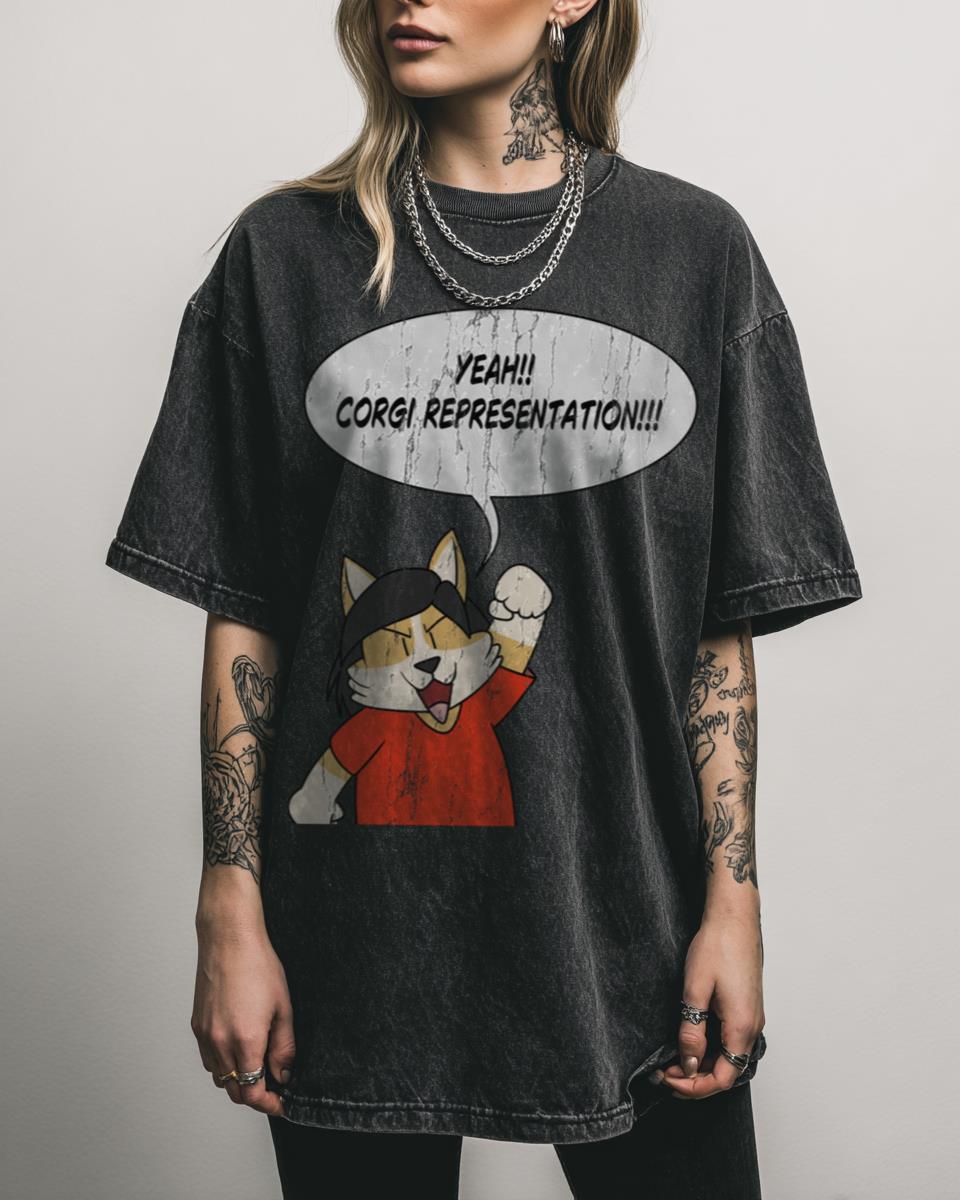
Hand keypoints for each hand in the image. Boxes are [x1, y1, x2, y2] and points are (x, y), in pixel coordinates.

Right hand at [191, 916, 295, 1116]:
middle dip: (255, 1096)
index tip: (281, 1103)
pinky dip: (223, 1065)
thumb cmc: (258, 966)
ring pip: (219, 1077)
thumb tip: (284, 1074)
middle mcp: (220, 1043)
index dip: (268, 1104)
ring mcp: (205, 1035)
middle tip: (274, 1088)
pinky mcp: (196, 1026)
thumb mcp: (283, 1007)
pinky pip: (208, 1059)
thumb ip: (284, 1047)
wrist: (229, 939)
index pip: (252, 1092)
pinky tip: (238, 1050)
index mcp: (245, 1040)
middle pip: (234, 1091)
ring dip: (238, 1081)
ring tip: (258, 1066)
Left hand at [658, 909, 764, 1099]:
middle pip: (727, 1072)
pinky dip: (711, 1049)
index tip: (668, 1079)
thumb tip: (689, 1064)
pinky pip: (731, 1040)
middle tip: (664, 1072)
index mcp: (742, 1027)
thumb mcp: (695, 990)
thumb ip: (692, 1031)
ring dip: (703, 1064)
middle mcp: (753, 1027)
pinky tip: (691, 1040)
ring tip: (673, 1059)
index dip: (694, 1087)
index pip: (722, 1078)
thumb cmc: (717, 946)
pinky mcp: (747, 1008)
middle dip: (695, 1079)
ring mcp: (752, 1017)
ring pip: (729, 1057)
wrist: (734, 918)